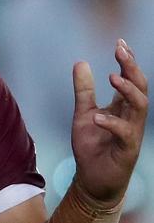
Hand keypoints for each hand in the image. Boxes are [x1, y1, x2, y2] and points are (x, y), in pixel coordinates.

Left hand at [71, 39, 147, 205]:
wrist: (92, 180)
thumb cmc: (92, 147)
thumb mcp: (83, 113)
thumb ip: (83, 90)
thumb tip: (81, 62)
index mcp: (122, 108)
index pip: (130, 80)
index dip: (127, 62)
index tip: (120, 43)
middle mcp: (131, 118)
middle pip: (140, 88)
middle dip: (132, 68)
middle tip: (120, 51)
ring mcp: (132, 133)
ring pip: (140, 107)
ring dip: (128, 91)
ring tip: (112, 77)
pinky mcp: (127, 150)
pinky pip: (125, 134)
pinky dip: (112, 123)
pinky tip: (98, 117)